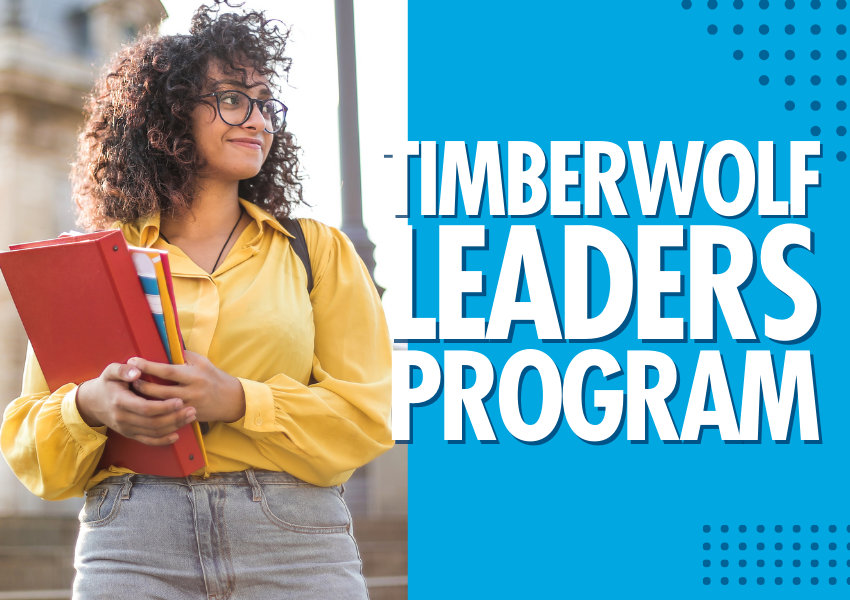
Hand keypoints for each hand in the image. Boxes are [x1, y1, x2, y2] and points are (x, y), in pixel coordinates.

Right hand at [75, 363, 195, 445]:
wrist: (92, 403)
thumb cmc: (107, 383)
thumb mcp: (110, 371)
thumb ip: (123, 369)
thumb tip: (137, 371)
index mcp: (120, 401)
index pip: (145, 408)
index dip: (164, 407)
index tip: (180, 400)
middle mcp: (123, 418)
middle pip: (153, 423)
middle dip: (174, 417)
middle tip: (192, 410)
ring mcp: (126, 428)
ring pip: (153, 432)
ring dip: (174, 426)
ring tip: (190, 417)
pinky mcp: (130, 434)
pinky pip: (148, 441)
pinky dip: (163, 440)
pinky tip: (176, 435)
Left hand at [128, 351, 246, 423]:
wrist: (231, 399)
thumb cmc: (214, 377)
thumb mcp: (202, 362)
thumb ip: (183, 356)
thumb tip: (163, 347)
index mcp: (194, 375)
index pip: (167, 371)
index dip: (148, 366)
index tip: (133, 361)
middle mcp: (191, 391)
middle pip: (160, 390)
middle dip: (142, 385)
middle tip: (129, 379)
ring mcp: (189, 406)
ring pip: (161, 405)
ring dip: (145, 398)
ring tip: (134, 391)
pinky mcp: (188, 416)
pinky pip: (168, 415)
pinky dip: (155, 410)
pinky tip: (145, 406)